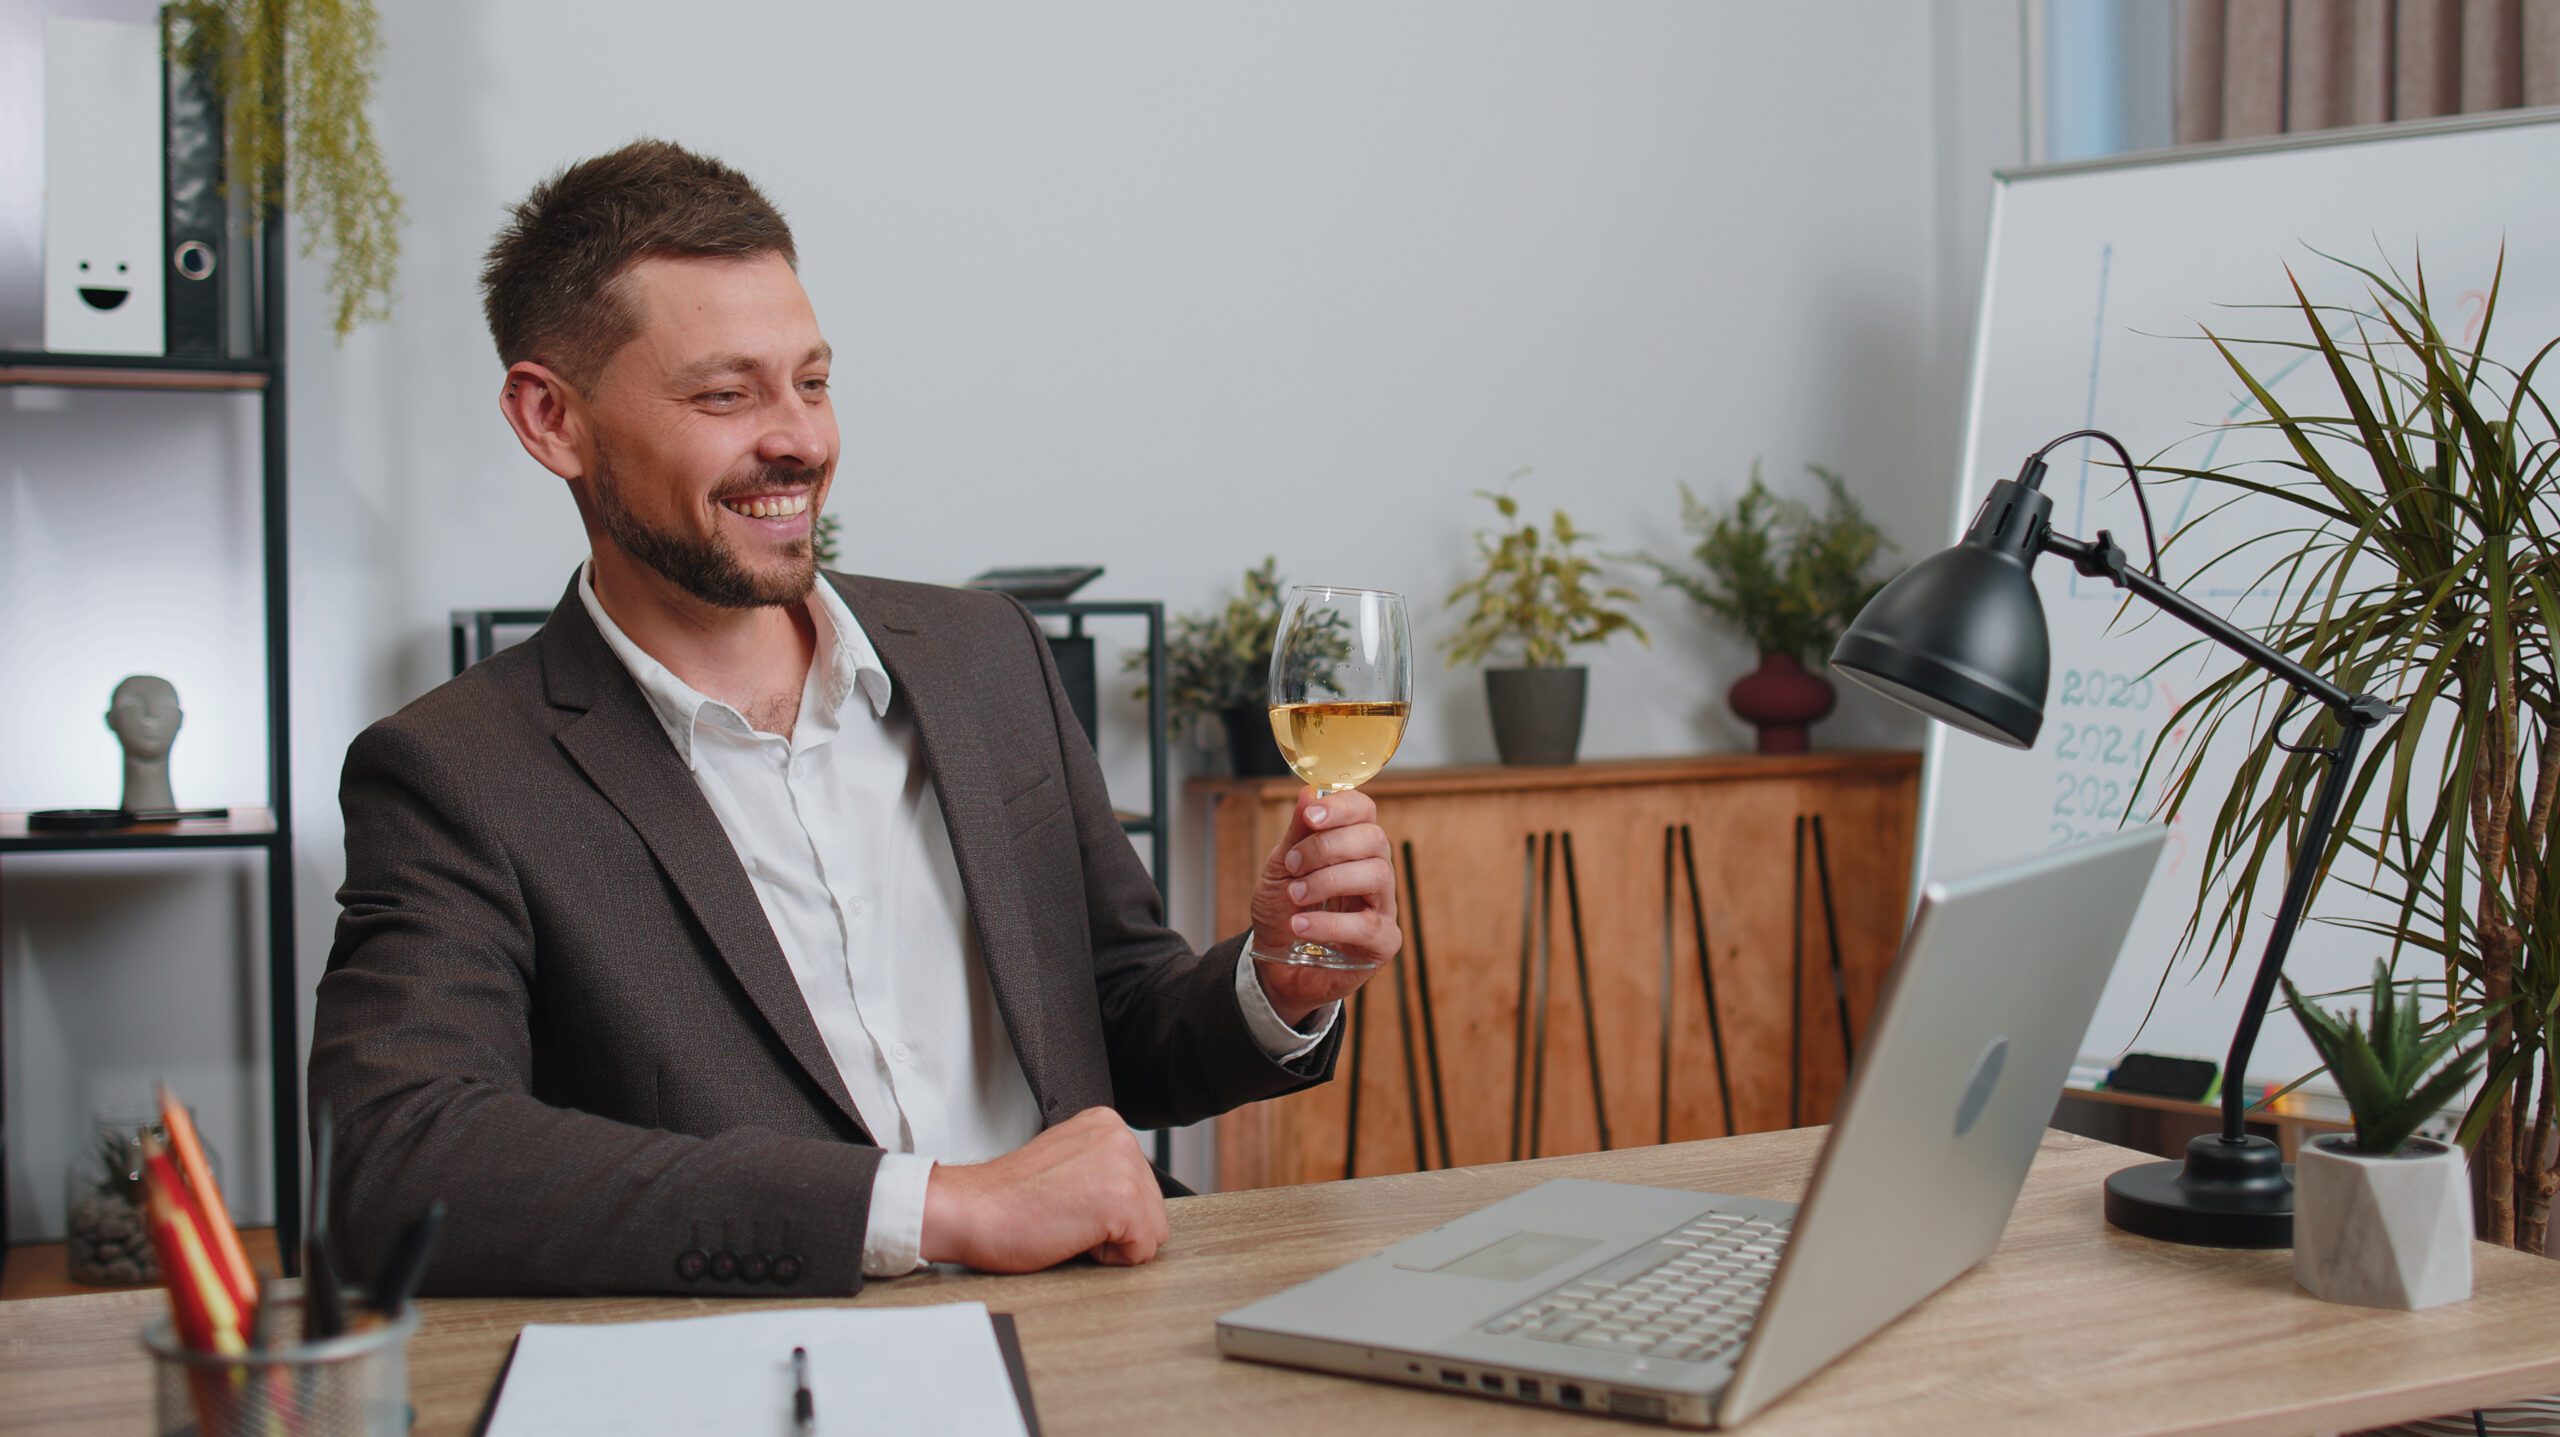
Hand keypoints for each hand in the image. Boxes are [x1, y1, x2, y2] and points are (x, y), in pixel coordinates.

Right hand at [918, 1108, 1168, 1270]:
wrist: (970, 1211)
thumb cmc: (1006, 1199)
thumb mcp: (1067, 1163)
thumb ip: (1101, 1168)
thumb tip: (1131, 1197)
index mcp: (1107, 1124)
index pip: (1142, 1185)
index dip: (1105, 1209)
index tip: (1068, 1202)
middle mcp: (1120, 1137)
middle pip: (1152, 1208)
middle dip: (1114, 1226)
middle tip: (1065, 1216)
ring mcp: (1124, 1167)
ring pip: (1152, 1231)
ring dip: (1111, 1243)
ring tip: (1068, 1224)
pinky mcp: (1122, 1202)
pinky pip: (1142, 1252)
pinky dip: (1107, 1259)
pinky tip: (1071, 1236)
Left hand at [1249, 787, 1400, 1025]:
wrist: (1273, 963)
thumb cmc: (1282, 910)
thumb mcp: (1281, 868)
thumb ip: (1297, 833)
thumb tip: (1308, 792)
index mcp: (1352, 845)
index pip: (1364, 811)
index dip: (1342, 807)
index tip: (1311, 817)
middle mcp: (1374, 870)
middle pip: (1374, 839)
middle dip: (1327, 847)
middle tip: (1294, 865)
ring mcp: (1383, 905)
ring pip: (1376, 874)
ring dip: (1328, 880)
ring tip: (1296, 895)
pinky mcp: (1383, 941)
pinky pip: (1369, 924)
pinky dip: (1330, 922)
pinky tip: (1301, 925)